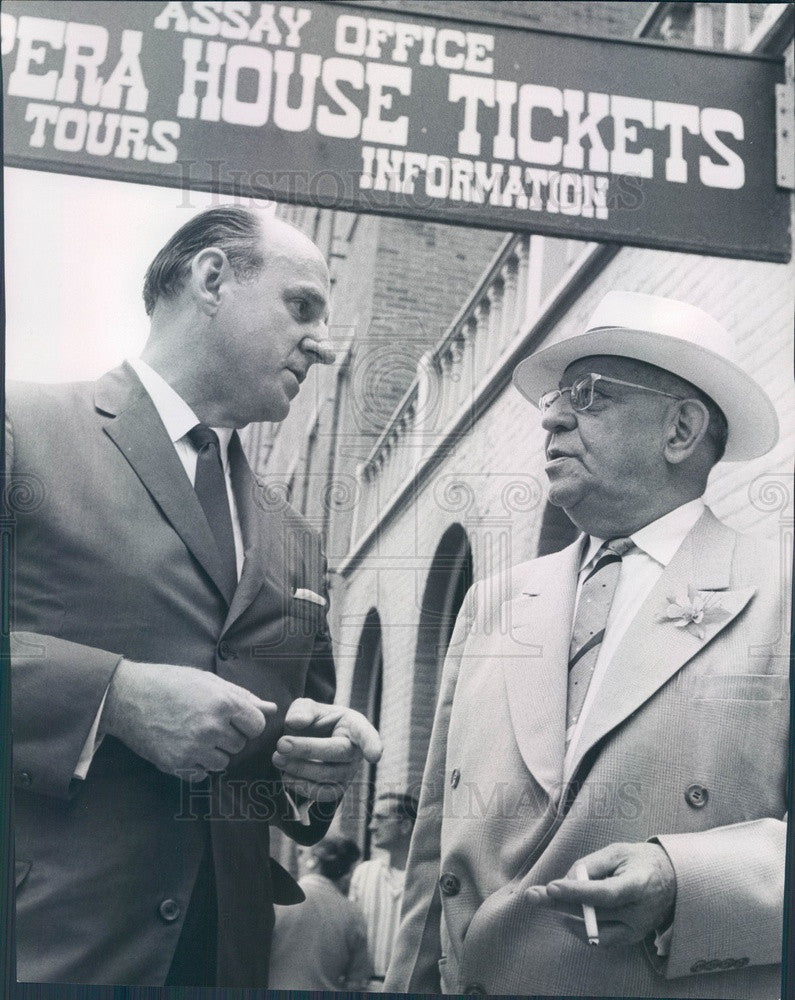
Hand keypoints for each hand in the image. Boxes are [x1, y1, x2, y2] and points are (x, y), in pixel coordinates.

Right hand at [101, 659, 276, 781]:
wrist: (128, 697)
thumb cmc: (170, 682)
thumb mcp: (209, 681)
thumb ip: (243, 696)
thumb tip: (271, 709)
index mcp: (224, 703)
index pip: (257, 726)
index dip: (247, 722)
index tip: (233, 717)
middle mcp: (212, 728)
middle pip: (240, 744)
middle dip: (229, 736)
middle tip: (207, 722)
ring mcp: (194, 749)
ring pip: (223, 762)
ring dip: (214, 752)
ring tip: (195, 734)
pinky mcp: (177, 764)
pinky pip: (201, 774)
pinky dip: (196, 765)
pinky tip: (184, 746)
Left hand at [272, 698, 381, 802]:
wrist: (308, 740)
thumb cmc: (313, 720)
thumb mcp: (306, 707)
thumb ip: (301, 710)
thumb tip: (295, 722)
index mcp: (354, 726)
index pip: (366, 734)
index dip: (372, 744)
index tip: (374, 756)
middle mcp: (356, 751)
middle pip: (338, 753)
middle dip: (307, 749)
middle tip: (281, 744)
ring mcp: (348, 773)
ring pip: (329, 776)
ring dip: (300, 769)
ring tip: (277, 758)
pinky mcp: (336, 789)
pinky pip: (323, 794)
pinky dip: (302, 787)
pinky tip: (286, 776)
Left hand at [530, 842, 675, 946]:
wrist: (672, 880)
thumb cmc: (639, 861)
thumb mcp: (617, 852)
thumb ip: (591, 865)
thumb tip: (566, 881)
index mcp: (639, 885)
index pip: (606, 894)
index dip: (578, 892)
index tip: (552, 887)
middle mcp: (639, 913)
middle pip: (594, 914)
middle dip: (559, 904)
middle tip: (532, 895)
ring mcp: (636, 930)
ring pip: (593, 929)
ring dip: (565, 915)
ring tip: (546, 899)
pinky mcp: (631, 939)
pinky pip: (599, 940)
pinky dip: (580, 927)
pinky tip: (566, 914)